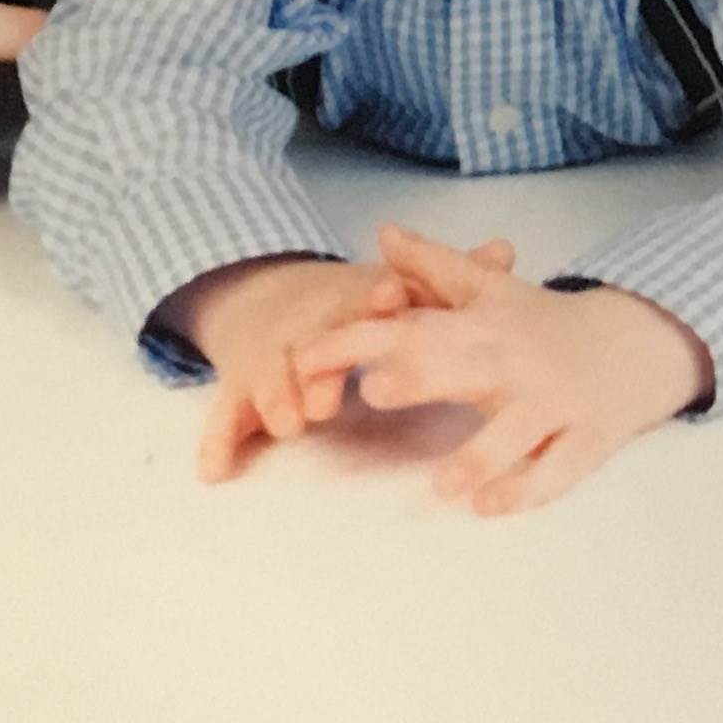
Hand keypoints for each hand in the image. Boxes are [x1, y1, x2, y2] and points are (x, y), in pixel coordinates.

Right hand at [171, 234, 524, 482]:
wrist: (266, 304)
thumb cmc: (351, 306)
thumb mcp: (394, 289)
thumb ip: (446, 280)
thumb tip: (507, 250)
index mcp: (345, 301)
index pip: (360, 294)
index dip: (375, 295)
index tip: (389, 296)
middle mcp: (304, 327)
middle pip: (311, 339)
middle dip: (322, 362)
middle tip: (335, 395)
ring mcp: (268, 360)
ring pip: (268, 376)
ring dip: (277, 397)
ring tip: (291, 424)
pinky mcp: (240, 393)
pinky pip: (224, 418)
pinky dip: (217, 441)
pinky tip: (214, 471)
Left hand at [290, 221, 712, 514]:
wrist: (635, 344)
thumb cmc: (543, 323)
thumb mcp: (492, 289)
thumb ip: (435, 266)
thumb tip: (383, 233)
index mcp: (485, 326)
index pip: (416, 328)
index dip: (361, 340)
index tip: (308, 355)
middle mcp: (516, 363)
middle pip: (465, 369)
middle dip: (422, 378)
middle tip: (375, 392)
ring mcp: (553, 404)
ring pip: (517, 433)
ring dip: (481, 456)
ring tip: (443, 484)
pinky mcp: (584, 441)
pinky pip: (556, 471)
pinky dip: (527, 489)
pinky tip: (492, 507)